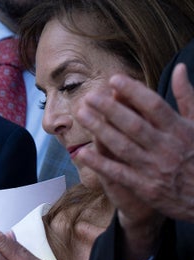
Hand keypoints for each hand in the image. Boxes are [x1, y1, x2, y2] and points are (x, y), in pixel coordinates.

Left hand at [74, 67, 193, 259]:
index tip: (114, 80)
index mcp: (180, 130)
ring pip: (123, 146)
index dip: (134, 91)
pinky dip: (100, 163)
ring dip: (100, 130)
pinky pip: (118, 173)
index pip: (154, 105)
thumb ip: (187, 97)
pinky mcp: (145, 188)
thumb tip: (180, 68)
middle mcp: (166, 147)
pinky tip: (82, 153)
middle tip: (89, 96)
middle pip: (134, 124)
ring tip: (81, 115)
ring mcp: (154, 168)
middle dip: (110, 109)